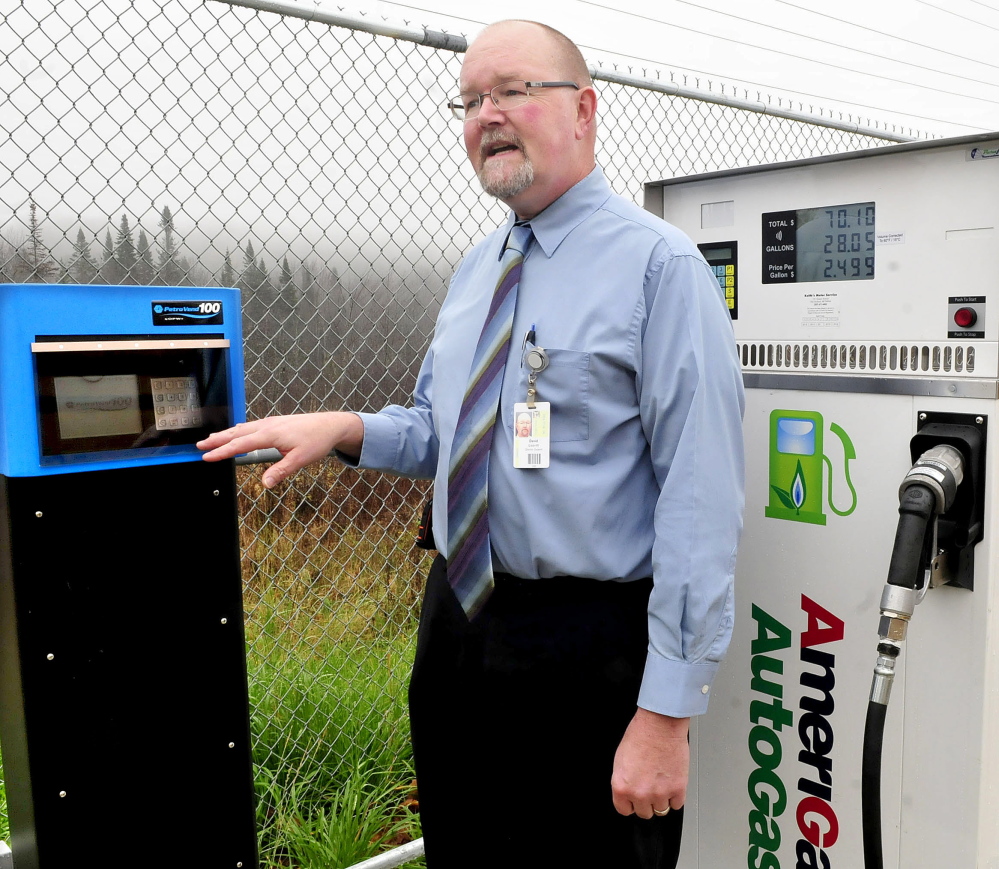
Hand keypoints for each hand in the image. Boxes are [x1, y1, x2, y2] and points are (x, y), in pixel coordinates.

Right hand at [197, 411, 363, 487]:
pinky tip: (236, 431)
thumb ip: (281, 471)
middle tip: (200, 446)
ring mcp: (271, 422)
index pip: (241, 444)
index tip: (207, 457)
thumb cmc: (317, 441)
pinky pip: (251, 425)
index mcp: (270, 434)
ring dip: (226, 434)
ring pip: (243, 428)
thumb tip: (265, 484)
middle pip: (237, 433)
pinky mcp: (276, 423)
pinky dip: (239, 429)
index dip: (222, 451)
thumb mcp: (300, 459)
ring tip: (211, 439)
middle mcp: (268, 426)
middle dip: (218, 440)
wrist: (331, 424)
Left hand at [611, 708, 688, 818]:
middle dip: (647, 801)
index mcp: (621, 786)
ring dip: (663, 798)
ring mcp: (659, 794)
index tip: (635, 800)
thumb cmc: (640, 735)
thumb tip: (629, 790)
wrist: (660, 725)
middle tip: (650, 787)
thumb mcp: (620, 760)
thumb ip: (624, 780)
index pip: (624, 810)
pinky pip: (677, 804)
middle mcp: (639, 794)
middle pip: (644, 813)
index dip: (631, 803)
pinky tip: (672, 782)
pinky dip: (676, 796)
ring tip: (662, 781)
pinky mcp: (677, 790)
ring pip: (662, 810)